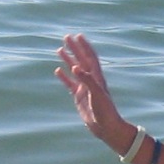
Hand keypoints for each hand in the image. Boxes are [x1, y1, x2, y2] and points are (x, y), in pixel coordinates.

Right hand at [55, 33, 131, 150]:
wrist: (106, 127)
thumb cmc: (105, 110)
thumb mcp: (96, 94)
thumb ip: (87, 80)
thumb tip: (75, 67)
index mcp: (97, 77)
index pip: (90, 57)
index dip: (84, 46)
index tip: (78, 36)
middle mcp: (91, 80)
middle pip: (81, 60)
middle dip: (74, 48)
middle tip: (66, 37)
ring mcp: (84, 87)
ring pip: (74, 70)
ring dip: (68, 59)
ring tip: (59, 50)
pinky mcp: (79, 96)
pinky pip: (69, 83)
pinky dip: (64, 76)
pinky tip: (57, 70)